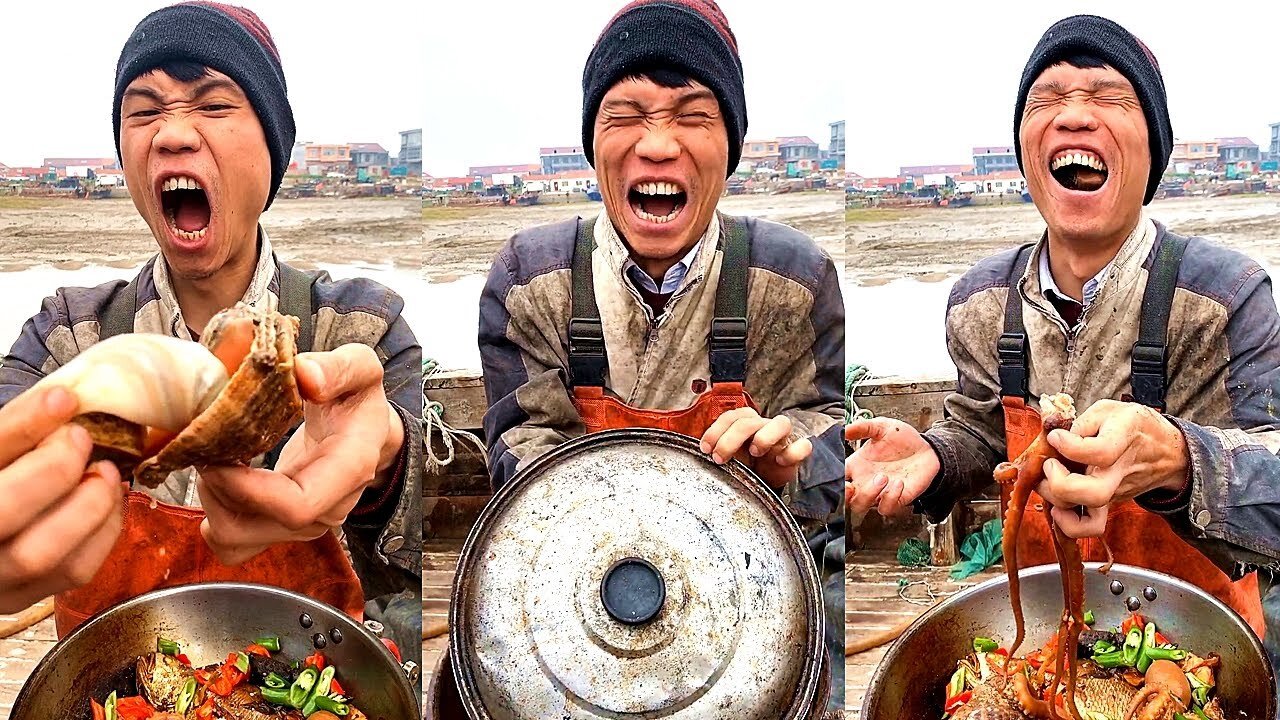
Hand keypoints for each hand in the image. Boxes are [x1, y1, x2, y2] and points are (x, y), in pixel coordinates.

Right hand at [0, 386, 123, 612]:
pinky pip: (73, 571)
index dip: (23, 424)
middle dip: (55, 469)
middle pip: (3, 511)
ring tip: (103, 473)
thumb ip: (15, 432)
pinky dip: (104, 531)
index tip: (63, 399)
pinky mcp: (19, 598)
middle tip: (79, 440)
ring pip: (41, 552)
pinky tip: (108, 501)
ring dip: (88, 504)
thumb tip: (64, 400)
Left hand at [198, 344, 404, 564]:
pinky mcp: (281, 528)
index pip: (297, 506)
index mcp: (348, 469)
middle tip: (206, 449)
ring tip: (212, 461)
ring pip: (237, 542)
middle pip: (254, 529)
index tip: (218, 454)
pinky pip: (234, 545)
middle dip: (216, 491)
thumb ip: (338, 367)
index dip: (246, 489)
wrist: (366, 430)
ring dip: (211, 504)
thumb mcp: (360, 368)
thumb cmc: (358, 399)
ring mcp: (304, 525)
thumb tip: (305, 375)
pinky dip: (215, 516)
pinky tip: (220, 481)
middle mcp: (327, 508)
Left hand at [699, 408, 811, 488]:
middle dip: (730, 438)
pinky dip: (793, 451)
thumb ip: (717, 451)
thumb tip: (699, 453)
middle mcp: (764, 426)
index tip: (705, 448)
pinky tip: (780, 460)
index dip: (716, 430)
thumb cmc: (747, 465)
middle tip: (719, 457)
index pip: (731, 416)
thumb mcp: (729, 458)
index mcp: (746, 423)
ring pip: (781, 423)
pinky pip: (803, 445)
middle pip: (749, 420)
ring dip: (765, 436)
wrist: (769, 481)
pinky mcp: (796, 452)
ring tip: (755, 451)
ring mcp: (782, 438)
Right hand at [844, 419, 939, 517]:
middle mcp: (865, 481)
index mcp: (857, 465)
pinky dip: (890, 498)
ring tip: (882, 477)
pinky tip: (898, 483)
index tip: (836, 473)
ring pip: (861, 506)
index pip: (837, 477)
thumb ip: (863, 427)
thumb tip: (844, 429)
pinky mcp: (896, 499)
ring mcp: (880, 492)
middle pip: (845, 498)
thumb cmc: (904, 440)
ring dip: (868, 494)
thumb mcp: (882, 427)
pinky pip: (886, 508)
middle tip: (850, 485)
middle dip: (844, 495)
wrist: (928, 449)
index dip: (832, 479)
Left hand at [1039, 399, 1187, 537]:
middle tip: (1050, 464)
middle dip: (1060, 483)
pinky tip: (1057, 507)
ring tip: (1048, 481)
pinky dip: (1069, 525)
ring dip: (1057, 501)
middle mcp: (1120, 471)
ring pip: (1089, 517)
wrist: (1167, 451)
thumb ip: (1081, 421)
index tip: (1056, 436)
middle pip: (1094, 493)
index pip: (1100, 452)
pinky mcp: (1110, 504)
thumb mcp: (1110, 409)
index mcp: (1123, 438)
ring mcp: (1116, 492)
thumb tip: (1054, 437)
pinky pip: (1091, 527)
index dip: (1069, 445)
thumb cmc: (1134, 427)